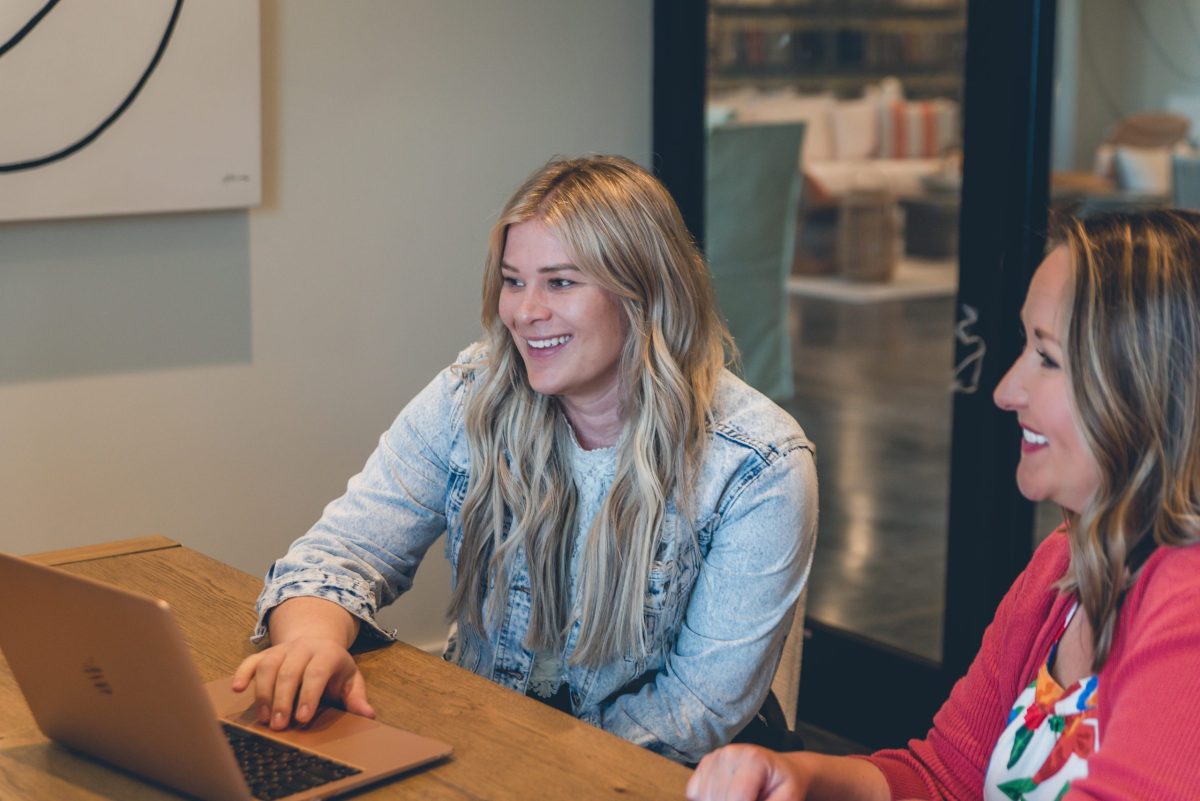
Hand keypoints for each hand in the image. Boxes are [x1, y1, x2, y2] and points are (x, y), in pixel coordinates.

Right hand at [232, 635, 374, 729]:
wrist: (317, 642)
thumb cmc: (335, 668)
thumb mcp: (351, 680)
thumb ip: (357, 698)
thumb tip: (368, 715)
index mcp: (328, 653)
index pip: (317, 672)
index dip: (309, 695)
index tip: (302, 719)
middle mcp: (303, 647)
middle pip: (289, 671)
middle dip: (283, 699)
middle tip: (280, 726)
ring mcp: (283, 649)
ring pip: (268, 666)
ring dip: (263, 693)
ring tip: (264, 719)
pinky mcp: (266, 653)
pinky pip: (252, 660)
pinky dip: (243, 673)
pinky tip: (237, 689)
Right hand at [687, 745, 810, 800]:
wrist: (781, 770)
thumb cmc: (785, 786)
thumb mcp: (787, 799)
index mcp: (753, 759)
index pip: (737, 798)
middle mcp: (730, 753)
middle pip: (717, 798)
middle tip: (752, 799)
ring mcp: (715, 756)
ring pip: (703, 797)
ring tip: (742, 798)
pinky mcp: (705, 763)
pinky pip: (694, 792)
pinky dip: (707, 799)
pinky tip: (726, 797)